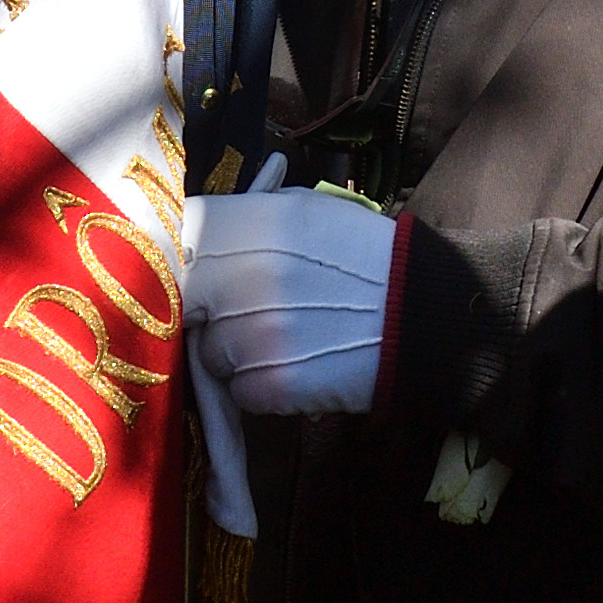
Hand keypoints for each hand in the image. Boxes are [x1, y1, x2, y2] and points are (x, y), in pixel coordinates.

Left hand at [183, 189, 403, 417]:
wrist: (427, 317)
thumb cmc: (368, 259)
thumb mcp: (310, 212)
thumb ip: (251, 215)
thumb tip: (199, 230)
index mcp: (258, 224)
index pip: (178, 233)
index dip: (176, 253)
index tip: (188, 266)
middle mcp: (248, 277)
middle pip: (181, 298)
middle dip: (201, 307)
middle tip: (234, 310)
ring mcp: (256, 336)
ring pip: (207, 350)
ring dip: (233, 351)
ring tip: (281, 339)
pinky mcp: (271, 385)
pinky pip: (237, 389)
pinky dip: (259, 386)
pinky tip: (296, 367)